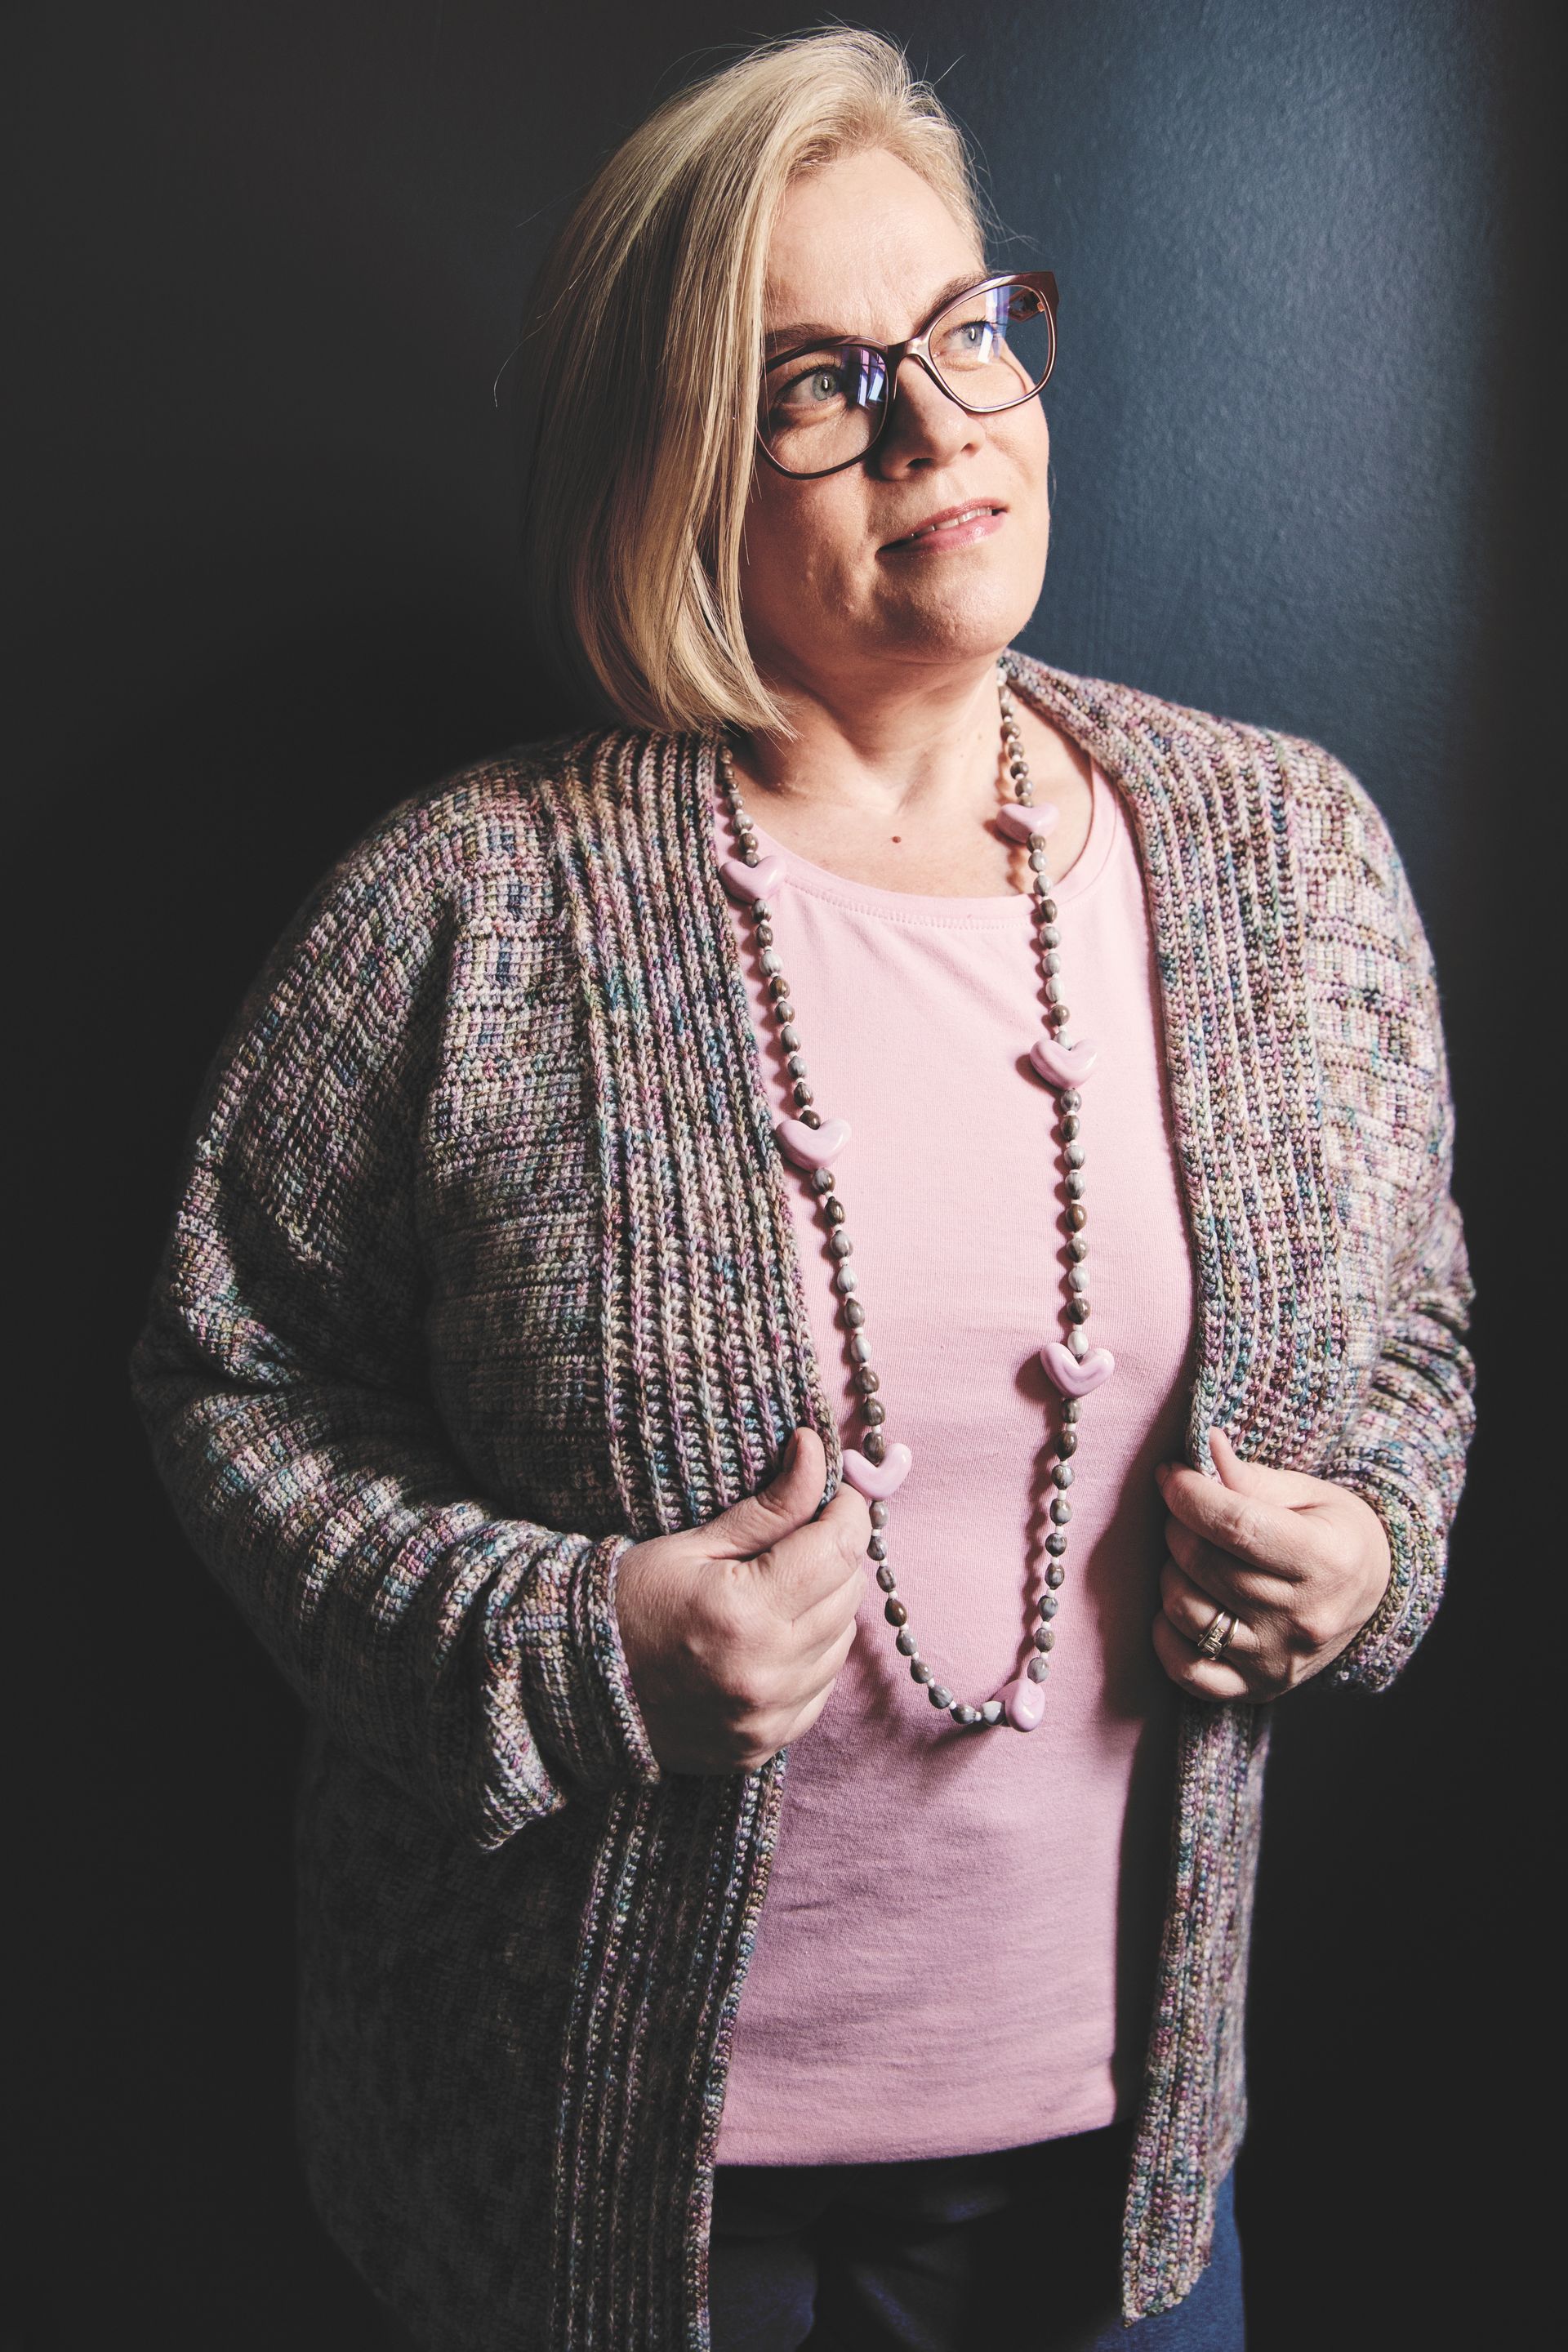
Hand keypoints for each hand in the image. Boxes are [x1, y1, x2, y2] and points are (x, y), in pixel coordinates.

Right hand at [613, 1427, 871, 1773]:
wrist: (579, 1688)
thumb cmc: (628, 1603)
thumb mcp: (694, 1543)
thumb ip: (768, 1506)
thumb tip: (815, 1451)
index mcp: (745, 1613)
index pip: (839, 1550)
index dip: (848, 1511)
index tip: (837, 1493)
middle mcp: (766, 1673)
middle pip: (848, 1594)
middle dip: (837, 1554)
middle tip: (806, 1533)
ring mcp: (768, 1717)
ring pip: (842, 1642)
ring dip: (828, 1605)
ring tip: (784, 1585)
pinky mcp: (766, 1744)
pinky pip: (822, 1687)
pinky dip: (813, 1654)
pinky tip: (777, 1634)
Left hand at [1152, 1429, 1391, 1699]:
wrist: (1375, 1596)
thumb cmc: (1336, 1534)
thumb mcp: (1309, 1494)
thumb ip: (1251, 1477)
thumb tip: (1206, 1444)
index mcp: (1323, 1559)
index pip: (1235, 1525)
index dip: (1189, 1495)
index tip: (1170, 1474)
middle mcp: (1302, 1617)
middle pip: (1204, 1564)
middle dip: (1178, 1526)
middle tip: (1185, 1512)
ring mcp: (1277, 1659)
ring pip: (1186, 1612)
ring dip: (1171, 1574)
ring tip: (1190, 1557)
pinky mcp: (1257, 1688)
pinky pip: (1187, 1671)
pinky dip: (1166, 1637)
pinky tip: (1179, 1607)